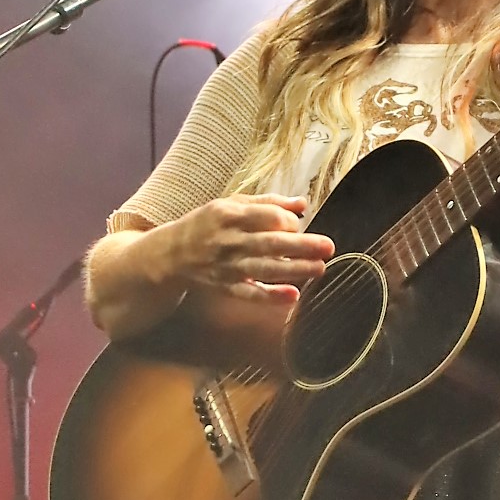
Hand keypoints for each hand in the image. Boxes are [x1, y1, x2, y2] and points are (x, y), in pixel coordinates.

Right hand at [168, 195, 333, 306]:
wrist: (171, 253)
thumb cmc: (208, 224)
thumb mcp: (231, 205)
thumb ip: (268, 203)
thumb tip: (303, 203)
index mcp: (229, 215)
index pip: (266, 216)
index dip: (288, 221)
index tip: (298, 225)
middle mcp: (228, 240)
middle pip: (270, 243)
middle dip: (301, 245)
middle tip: (328, 246)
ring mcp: (227, 266)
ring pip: (264, 269)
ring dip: (294, 270)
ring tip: (320, 268)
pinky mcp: (226, 286)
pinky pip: (250, 293)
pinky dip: (270, 296)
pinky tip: (293, 296)